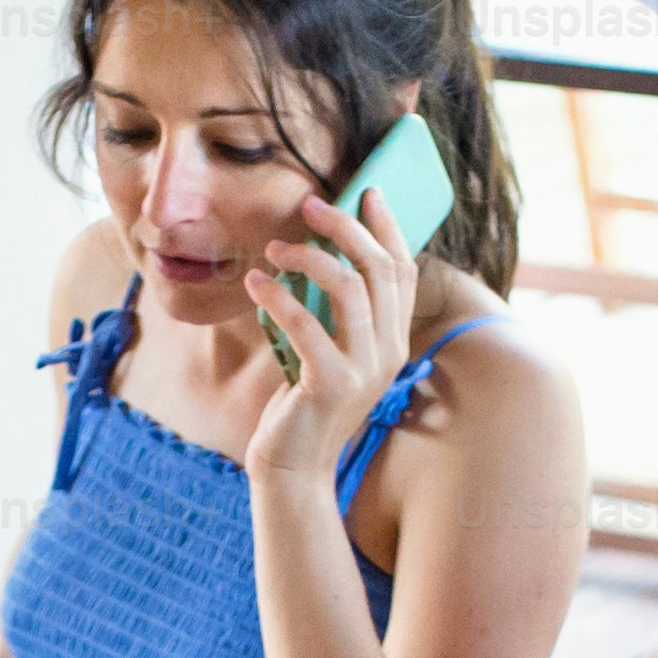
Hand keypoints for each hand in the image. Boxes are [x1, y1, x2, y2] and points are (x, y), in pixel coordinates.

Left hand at [237, 180, 420, 486]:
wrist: (295, 467)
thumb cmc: (306, 403)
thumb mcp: (332, 352)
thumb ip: (340, 313)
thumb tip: (325, 253)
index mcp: (395, 340)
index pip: (402, 269)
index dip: (387, 226)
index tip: (365, 191)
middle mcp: (388, 351)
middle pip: (378, 268)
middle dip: (345, 227)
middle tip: (309, 206)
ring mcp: (364, 369)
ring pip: (348, 287)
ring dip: (307, 258)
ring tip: (273, 251)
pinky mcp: (331, 383)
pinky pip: (305, 323)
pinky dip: (277, 296)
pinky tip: (255, 284)